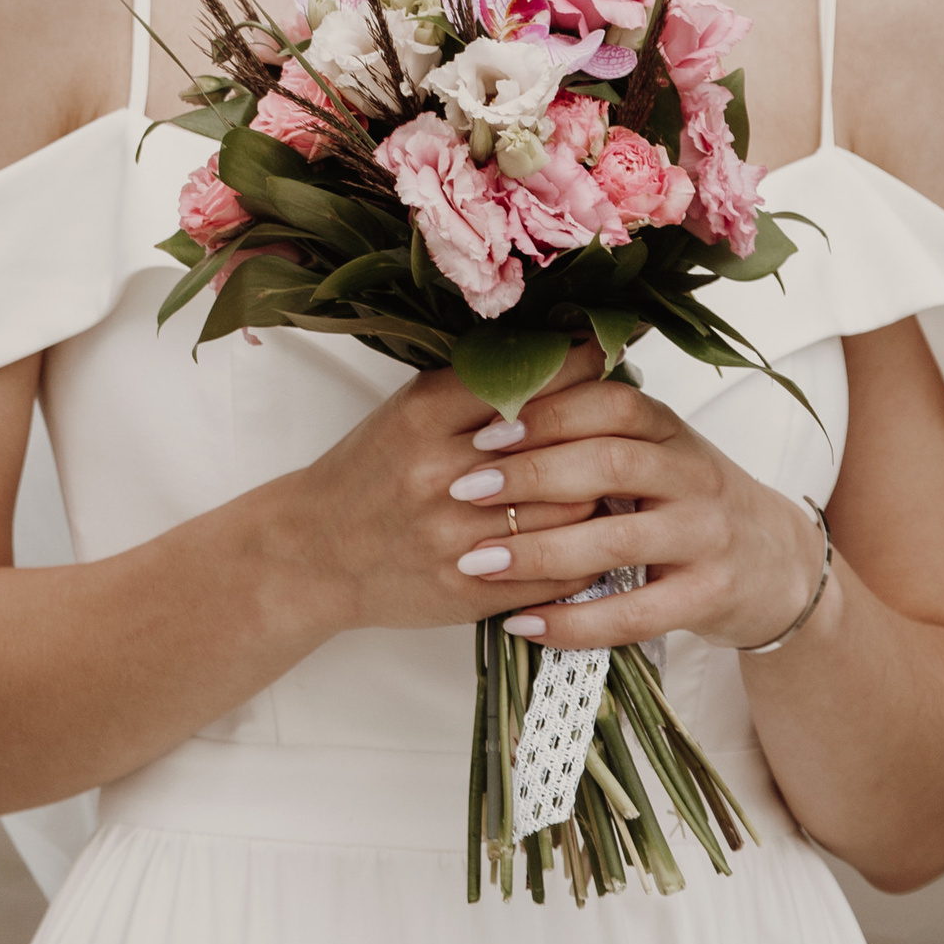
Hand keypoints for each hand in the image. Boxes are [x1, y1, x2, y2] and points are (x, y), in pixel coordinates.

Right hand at [260, 346, 610, 638]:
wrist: (316, 553)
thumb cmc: (370, 471)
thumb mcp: (409, 410)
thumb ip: (475, 384)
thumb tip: (559, 351)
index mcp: (424, 417)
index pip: (524, 380)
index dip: (577, 363)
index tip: (609, 348)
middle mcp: (441, 475)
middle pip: (559, 447)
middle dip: (602, 431)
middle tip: (628, 417)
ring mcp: (456, 540)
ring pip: (569, 512)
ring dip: (602, 494)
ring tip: (619, 477)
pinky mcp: (470, 594)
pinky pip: (556, 574)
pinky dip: (586, 554)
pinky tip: (595, 535)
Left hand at [439, 369, 827, 655]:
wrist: (776, 565)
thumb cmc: (685, 499)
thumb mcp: (654, 449)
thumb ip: (594, 427)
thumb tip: (495, 397)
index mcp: (670, 428)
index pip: (611, 403)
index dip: (548, 412)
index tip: (484, 429)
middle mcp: (693, 474)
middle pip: (610, 463)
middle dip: (530, 475)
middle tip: (464, 488)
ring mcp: (706, 536)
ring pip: (618, 540)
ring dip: (540, 550)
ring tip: (477, 560)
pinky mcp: (709, 596)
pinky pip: (635, 613)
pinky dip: (574, 621)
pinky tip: (522, 622)